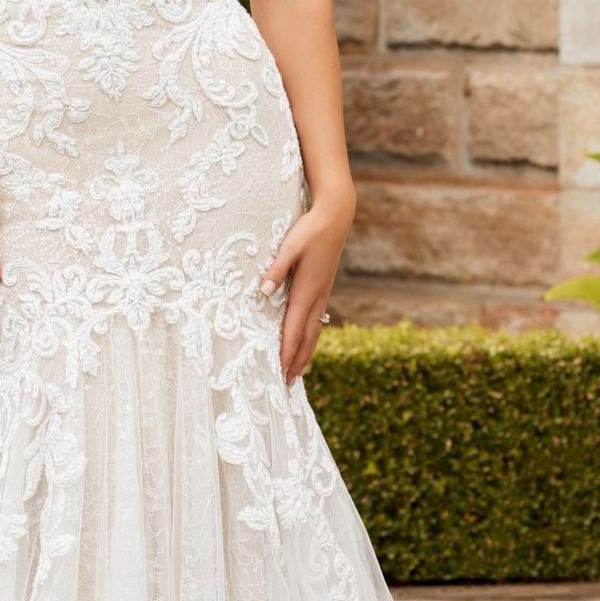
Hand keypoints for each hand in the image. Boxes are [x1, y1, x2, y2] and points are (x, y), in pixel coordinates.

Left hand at [258, 186, 353, 385]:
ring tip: (297, 372)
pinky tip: (307, 342)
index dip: (287, 353)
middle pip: (306, 338)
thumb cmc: (310, 230)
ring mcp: (322, 294)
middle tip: (287, 384)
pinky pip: (317, 321)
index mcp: (307, 291)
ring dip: (305, 353)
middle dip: (296, 361)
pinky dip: (311, 337)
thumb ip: (276, 270)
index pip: (294, 330)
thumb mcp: (289, 246)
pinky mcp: (323, 288)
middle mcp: (317, 297)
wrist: (336, 216)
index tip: (280, 373)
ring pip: (314, 331)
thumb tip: (263, 292)